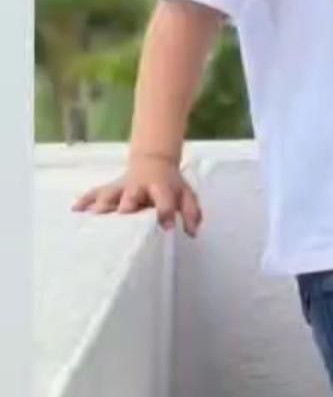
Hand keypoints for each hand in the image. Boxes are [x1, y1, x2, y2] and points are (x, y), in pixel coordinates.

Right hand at [72, 153, 201, 236]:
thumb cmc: (171, 186)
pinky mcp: (110, 188)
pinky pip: (95, 193)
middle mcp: (139, 187)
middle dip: (128, 204)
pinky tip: (75, 209)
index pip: (164, 200)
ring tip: (95, 213)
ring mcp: (122, 187)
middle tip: (123, 213)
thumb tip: (192, 233)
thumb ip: (191, 214)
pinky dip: (85, 200)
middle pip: (132, 195)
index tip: (166, 226)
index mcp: (160, 188)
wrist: (154, 163)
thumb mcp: (186, 196)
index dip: (166, 211)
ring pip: (110, 193)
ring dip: (103, 202)